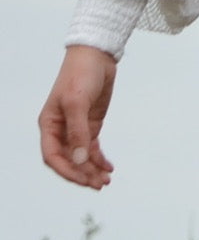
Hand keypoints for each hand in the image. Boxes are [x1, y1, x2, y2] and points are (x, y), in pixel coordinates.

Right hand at [39, 46, 116, 188]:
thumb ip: (78, 131)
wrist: (98, 54)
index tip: (82, 179)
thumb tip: (80, 159)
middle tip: (98, 184)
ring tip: (105, 181)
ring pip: (82, 156)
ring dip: (92, 169)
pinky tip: (108, 167)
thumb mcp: (77, 102)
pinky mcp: (90, 124)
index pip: (53, 156)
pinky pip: (92, 147)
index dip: (66, 170)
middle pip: (69, 160)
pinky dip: (99, 158)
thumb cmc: (80, 73)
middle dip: (82, 174)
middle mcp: (60, 129)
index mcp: (49, 124)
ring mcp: (76, 127)